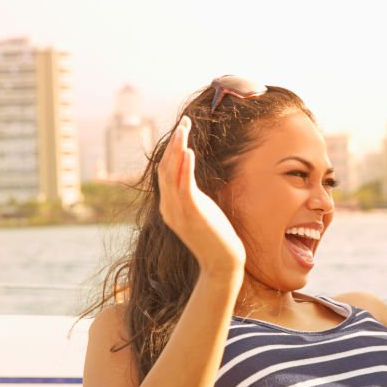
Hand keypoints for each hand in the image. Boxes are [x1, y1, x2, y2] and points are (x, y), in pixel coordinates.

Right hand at [157, 116, 245, 274]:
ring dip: (177, 149)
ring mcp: (178, 212)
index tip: (182, 130)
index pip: (165, 172)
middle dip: (173, 144)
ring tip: (183, 129)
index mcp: (169, 206)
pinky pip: (185, 188)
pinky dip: (185, 169)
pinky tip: (189, 152)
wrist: (221, 263)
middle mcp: (169, 208)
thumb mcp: (201, 211)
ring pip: (171, 174)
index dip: (172, 150)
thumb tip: (193, 176)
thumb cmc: (215, 237)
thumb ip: (192, 195)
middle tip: (183, 122)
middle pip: (165, 169)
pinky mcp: (192, 215)